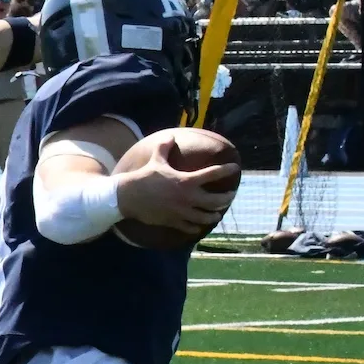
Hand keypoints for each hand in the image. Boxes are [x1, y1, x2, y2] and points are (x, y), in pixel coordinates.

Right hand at [112, 138, 237, 233]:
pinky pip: (191, 227)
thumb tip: (170, 136)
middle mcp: (188, 197)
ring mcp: (182, 211)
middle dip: (227, 198)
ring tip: (217, 213)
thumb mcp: (156, 160)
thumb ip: (164, 148)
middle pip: (217, 200)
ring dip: (214, 214)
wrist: (128, 197)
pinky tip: (199, 225)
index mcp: (187, 181)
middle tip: (230, 195)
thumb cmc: (144, 177)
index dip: (227, 170)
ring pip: (207, 217)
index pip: (213, 174)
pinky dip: (197, 226)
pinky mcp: (174, 221)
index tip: (235, 168)